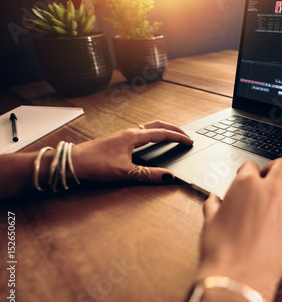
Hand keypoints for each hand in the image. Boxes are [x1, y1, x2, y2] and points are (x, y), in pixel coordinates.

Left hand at [71, 120, 192, 182]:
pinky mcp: (118, 140)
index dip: (178, 137)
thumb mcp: (125, 173)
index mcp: (133, 136)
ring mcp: (122, 135)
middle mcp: (129, 132)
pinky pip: (141, 132)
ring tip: (173, 135)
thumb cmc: (95, 165)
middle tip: (186, 135)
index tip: (190, 141)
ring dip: (163, 129)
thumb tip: (169, 177)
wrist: (72, 162)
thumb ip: (149, 175)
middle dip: (173, 128)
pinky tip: (151, 141)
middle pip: (157, 125)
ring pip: (148, 127)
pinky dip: (153, 133)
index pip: (162, 133)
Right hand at [195, 158, 281, 301]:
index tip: (247, 180)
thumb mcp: (210, 223)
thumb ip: (212, 206)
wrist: (238, 278)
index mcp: (244, 185)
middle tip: (269, 179)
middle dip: (275, 169)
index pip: (250, 166)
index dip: (248, 173)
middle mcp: (268, 190)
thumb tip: (213, 200)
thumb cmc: (221, 251)